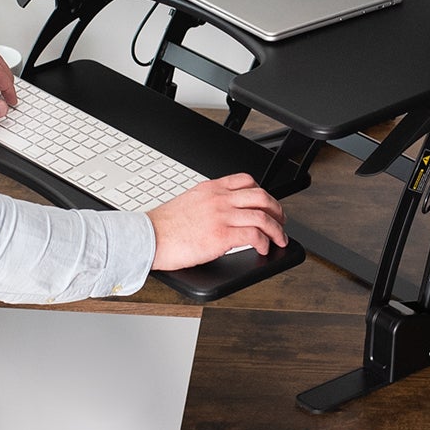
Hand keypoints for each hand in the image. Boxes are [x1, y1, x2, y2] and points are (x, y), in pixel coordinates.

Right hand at [148, 173, 287, 269]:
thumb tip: (222, 215)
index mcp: (210, 189)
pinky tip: (263, 248)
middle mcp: (219, 199)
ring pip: (263, 216)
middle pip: (261, 196)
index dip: (262, 192)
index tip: (267, 203)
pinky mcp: (222, 235)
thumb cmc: (162, 226)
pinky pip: (254, 236)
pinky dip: (264, 242)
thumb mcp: (188, 203)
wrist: (148, 238)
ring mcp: (221, 216)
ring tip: (279, 239)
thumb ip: (208, 203)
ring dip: (277, 229)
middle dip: (277, 209)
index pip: (246, 180)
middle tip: (281, 220)